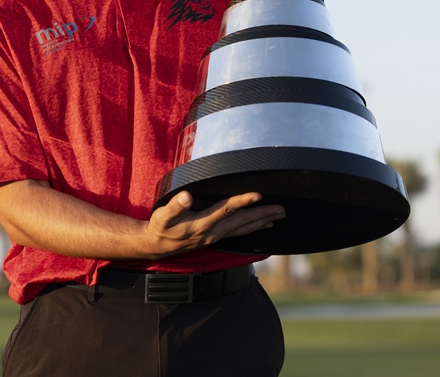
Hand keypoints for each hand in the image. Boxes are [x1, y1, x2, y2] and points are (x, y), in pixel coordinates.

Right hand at [143, 191, 284, 256]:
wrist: (157, 246)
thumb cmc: (161, 227)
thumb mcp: (163, 215)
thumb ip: (175, 206)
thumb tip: (187, 196)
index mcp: (203, 224)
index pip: (227, 210)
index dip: (242, 201)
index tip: (258, 195)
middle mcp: (213, 232)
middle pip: (242, 221)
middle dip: (262, 215)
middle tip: (281, 209)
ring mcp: (216, 237)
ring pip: (243, 229)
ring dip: (262, 222)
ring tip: (278, 216)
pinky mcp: (216, 238)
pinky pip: (239, 234)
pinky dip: (253, 229)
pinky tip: (263, 226)